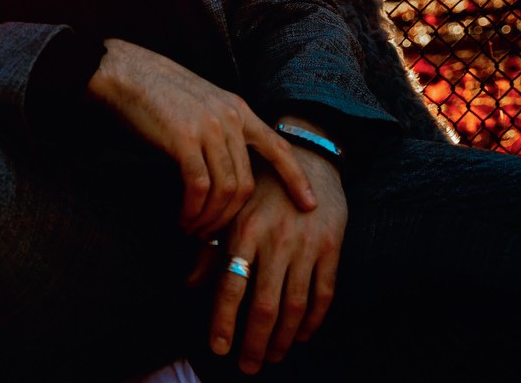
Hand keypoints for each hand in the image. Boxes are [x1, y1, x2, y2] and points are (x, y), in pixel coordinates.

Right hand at [86, 39, 316, 236]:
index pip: (278, 146)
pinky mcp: (184, 139)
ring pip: (225, 189)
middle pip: (247, 182)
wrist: (123, 72)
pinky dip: (192, 210)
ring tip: (194, 230)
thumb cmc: (155, 91)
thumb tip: (225, 170)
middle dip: (232, 216)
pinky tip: (183, 219)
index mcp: (237, 108)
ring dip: (210, 219)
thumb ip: (218, 129)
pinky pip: (199, 188)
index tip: (308, 204)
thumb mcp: (200, 103)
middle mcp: (229, 117)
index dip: (296, 178)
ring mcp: (208, 127)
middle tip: (213, 233)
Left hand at [207, 138, 346, 373]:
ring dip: (284, 340)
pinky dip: (314, 321)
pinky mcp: (332, 248)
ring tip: (273, 357)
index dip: (224, 321)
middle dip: (255, 342)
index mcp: (245, 230)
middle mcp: (276, 240)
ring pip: (295, 306)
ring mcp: (307, 246)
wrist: (308, 159)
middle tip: (247, 366)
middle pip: (265, 305)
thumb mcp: (231, 211)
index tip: (217, 348)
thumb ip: (211, 249)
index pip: (231, 285)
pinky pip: (324, 294)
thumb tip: (188, 286)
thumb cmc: (260, 188)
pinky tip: (303, 336)